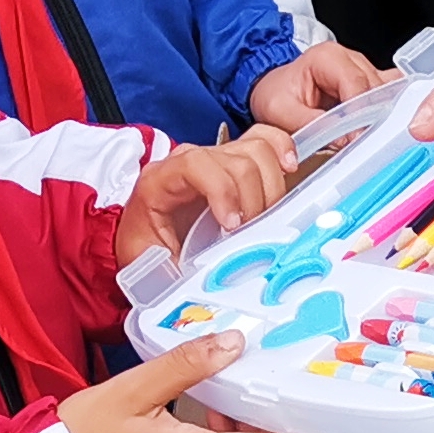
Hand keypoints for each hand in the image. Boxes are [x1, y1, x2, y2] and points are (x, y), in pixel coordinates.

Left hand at [115, 128, 297, 266]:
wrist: (144, 241)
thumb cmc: (146, 251)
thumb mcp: (153, 266)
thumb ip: (177, 273)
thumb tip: (207, 291)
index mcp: (160, 180)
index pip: (196, 164)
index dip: (222, 190)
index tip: (233, 225)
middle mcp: (189, 161)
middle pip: (237, 159)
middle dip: (253, 200)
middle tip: (253, 234)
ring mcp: (214, 158)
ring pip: (257, 150)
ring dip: (271, 187)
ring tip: (267, 218)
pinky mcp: (234, 162)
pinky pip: (264, 141)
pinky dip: (281, 150)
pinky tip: (289, 169)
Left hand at [246, 43, 382, 134]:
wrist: (272, 89)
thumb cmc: (275, 94)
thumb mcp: (280, 111)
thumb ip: (309, 124)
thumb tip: (342, 139)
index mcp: (328, 58)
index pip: (355, 83)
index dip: (359, 113)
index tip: (358, 138)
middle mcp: (350, 59)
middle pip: (375, 88)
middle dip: (372, 117)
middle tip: (364, 144)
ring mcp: (363, 69)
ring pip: (387, 93)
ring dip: (381, 116)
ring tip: (370, 139)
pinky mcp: (369, 83)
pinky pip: (389, 93)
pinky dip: (388, 110)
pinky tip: (381, 128)